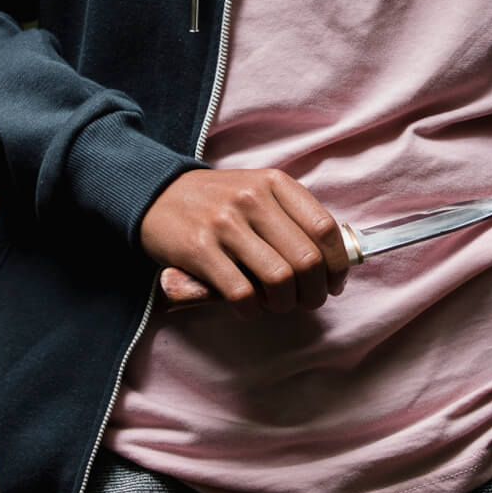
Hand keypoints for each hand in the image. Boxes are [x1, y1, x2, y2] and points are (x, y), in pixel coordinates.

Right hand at [141, 168, 349, 314]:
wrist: (155, 194)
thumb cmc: (216, 201)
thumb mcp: (257, 191)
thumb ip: (291, 218)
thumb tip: (332, 263)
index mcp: (274, 183)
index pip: (324, 229)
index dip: (337, 265)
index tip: (333, 282)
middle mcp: (252, 199)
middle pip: (306, 260)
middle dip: (314, 292)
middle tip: (306, 301)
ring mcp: (224, 223)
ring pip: (279, 279)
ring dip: (284, 303)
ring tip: (277, 304)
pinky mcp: (199, 250)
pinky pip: (241, 293)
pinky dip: (251, 309)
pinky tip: (248, 306)